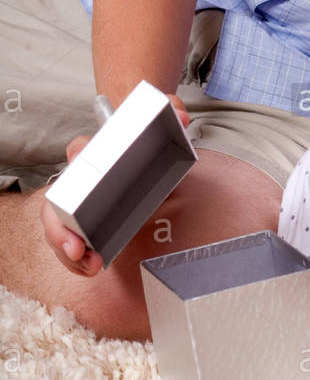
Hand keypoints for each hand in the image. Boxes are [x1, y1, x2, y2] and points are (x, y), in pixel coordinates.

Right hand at [40, 93, 192, 276]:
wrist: (143, 152)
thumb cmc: (144, 142)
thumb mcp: (162, 125)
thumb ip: (172, 112)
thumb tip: (182, 116)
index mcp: (96, 153)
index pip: (80, 150)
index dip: (78, 156)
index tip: (81, 164)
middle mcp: (80, 181)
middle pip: (57, 202)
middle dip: (60, 227)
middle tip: (76, 247)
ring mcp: (80, 206)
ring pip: (59, 228)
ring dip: (66, 250)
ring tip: (88, 265)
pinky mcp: (88, 226)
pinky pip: (72, 244)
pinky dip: (77, 259)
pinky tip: (91, 267)